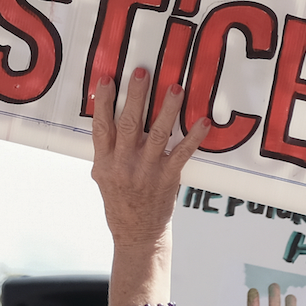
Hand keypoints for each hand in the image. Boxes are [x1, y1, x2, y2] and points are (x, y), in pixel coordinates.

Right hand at [89, 68, 213, 247]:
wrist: (137, 233)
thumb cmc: (120, 202)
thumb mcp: (102, 176)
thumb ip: (105, 150)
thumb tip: (103, 120)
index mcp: (105, 162)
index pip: (101, 127)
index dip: (104, 102)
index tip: (107, 79)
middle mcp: (124, 164)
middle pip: (128, 124)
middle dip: (136, 97)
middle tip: (142, 72)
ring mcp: (147, 171)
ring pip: (157, 134)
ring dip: (168, 109)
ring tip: (175, 88)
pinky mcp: (168, 177)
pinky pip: (182, 153)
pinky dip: (194, 137)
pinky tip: (203, 122)